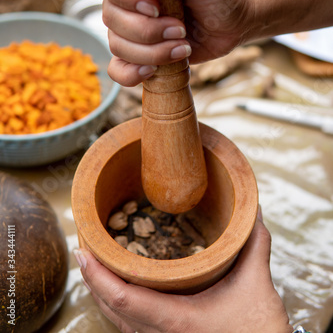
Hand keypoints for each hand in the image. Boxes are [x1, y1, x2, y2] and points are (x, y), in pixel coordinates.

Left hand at [74, 212, 291, 332]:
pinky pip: (130, 326)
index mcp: (177, 320)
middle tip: (83, 248)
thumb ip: (254, 244)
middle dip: (92, 279)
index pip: (123, 297)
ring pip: (118, 320)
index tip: (82, 251)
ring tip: (94, 265)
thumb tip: (252, 211)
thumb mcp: (257, 286)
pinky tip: (120, 289)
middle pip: (111, 308)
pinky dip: (117, 305)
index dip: (97, 275)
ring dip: (101, 292)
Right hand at [88, 0, 253, 85]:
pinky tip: (156, 70)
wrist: (236, 19)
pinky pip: (118, 69)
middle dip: (147, 31)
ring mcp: (130, 25)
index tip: (155, 7)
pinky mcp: (138, 52)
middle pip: (109, 17)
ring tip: (182, 45)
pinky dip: (133, 74)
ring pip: (116, 46)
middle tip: (180, 28)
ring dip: (152, 53)